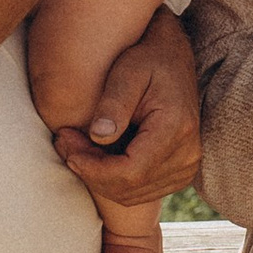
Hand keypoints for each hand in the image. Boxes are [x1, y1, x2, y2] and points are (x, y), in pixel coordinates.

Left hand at [54, 8, 202, 214]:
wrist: (173, 58)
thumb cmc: (148, 58)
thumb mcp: (128, 70)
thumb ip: (114, 103)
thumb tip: (98, 136)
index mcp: (176, 128)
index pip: (131, 172)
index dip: (93, 169)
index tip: (67, 147)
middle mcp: (188, 154)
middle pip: (130, 188)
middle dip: (91, 172)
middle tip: (65, 142)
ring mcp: (187, 166)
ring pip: (133, 194)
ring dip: (99, 177)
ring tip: (77, 146)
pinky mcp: (180, 171)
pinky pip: (141, 190)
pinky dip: (114, 179)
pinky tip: (98, 154)